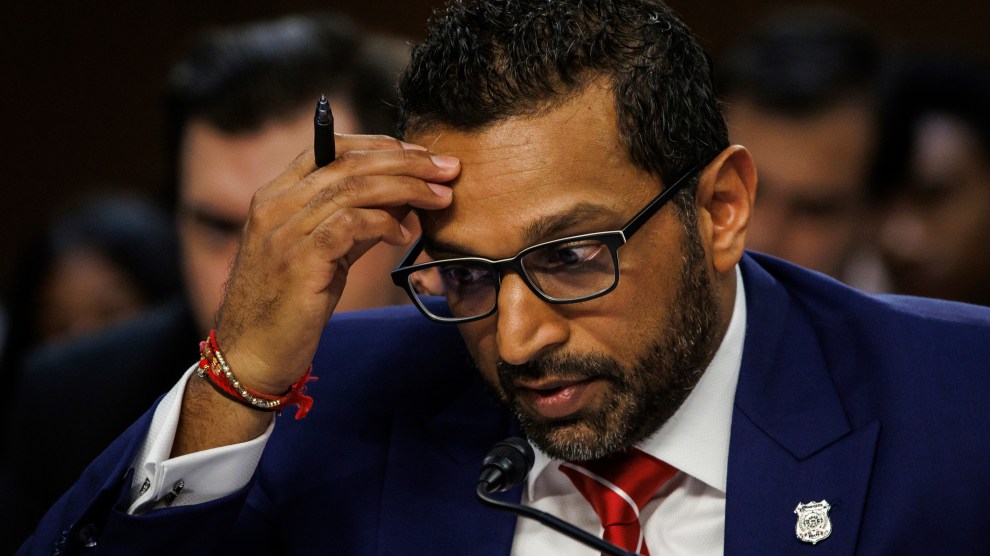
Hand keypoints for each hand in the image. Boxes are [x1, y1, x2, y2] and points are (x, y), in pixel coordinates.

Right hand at [214, 134, 457, 393]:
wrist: (251, 356)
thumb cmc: (290, 307)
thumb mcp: (322, 254)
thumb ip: (354, 222)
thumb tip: (404, 198)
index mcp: (276, 195)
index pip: (331, 148)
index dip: (382, 146)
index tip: (423, 156)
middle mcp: (275, 205)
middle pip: (349, 162)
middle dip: (406, 162)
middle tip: (447, 169)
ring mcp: (283, 230)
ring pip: (354, 188)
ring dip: (406, 188)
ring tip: (439, 198)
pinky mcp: (298, 259)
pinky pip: (350, 224)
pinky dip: (384, 223)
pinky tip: (404, 235)